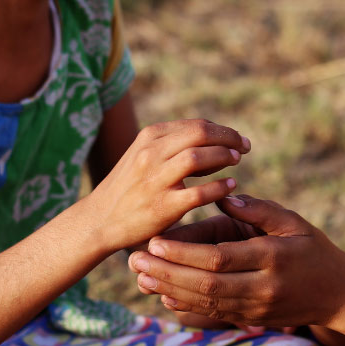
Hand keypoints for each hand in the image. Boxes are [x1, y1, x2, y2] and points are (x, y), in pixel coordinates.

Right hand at [85, 119, 249, 252]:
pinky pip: (199, 193)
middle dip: (229, 137)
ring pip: (198, 156)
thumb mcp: (143, 155)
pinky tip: (230, 187)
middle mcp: (151, 153)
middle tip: (245, 147)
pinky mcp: (162, 207)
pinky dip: (220, 187)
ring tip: (236, 162)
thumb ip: (172, 144)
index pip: (197, 125)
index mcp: (149, 137)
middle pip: (200, 133)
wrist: (99, 220)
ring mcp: (155, 179)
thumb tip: (212, 137)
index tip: (238, 140)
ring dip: (224, 157)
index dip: (223, 130)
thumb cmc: (129, 188)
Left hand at [128, 194, 344, 329]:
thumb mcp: (294, 222)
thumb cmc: (315, 250)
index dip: (184, 251)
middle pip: (205, 283)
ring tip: (140, 275)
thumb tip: (225, 197)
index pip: (219, 257)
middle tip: (135, 259)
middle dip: (166, 273)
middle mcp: (262, 287)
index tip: (156, 240)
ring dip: (169, 290)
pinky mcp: (252, 318)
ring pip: (204, 302)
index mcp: (272, 257)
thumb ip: (260, 210)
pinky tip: (162, 294)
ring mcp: (257, 308)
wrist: (340, 295)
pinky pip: (213, 314)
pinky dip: (185, 306)